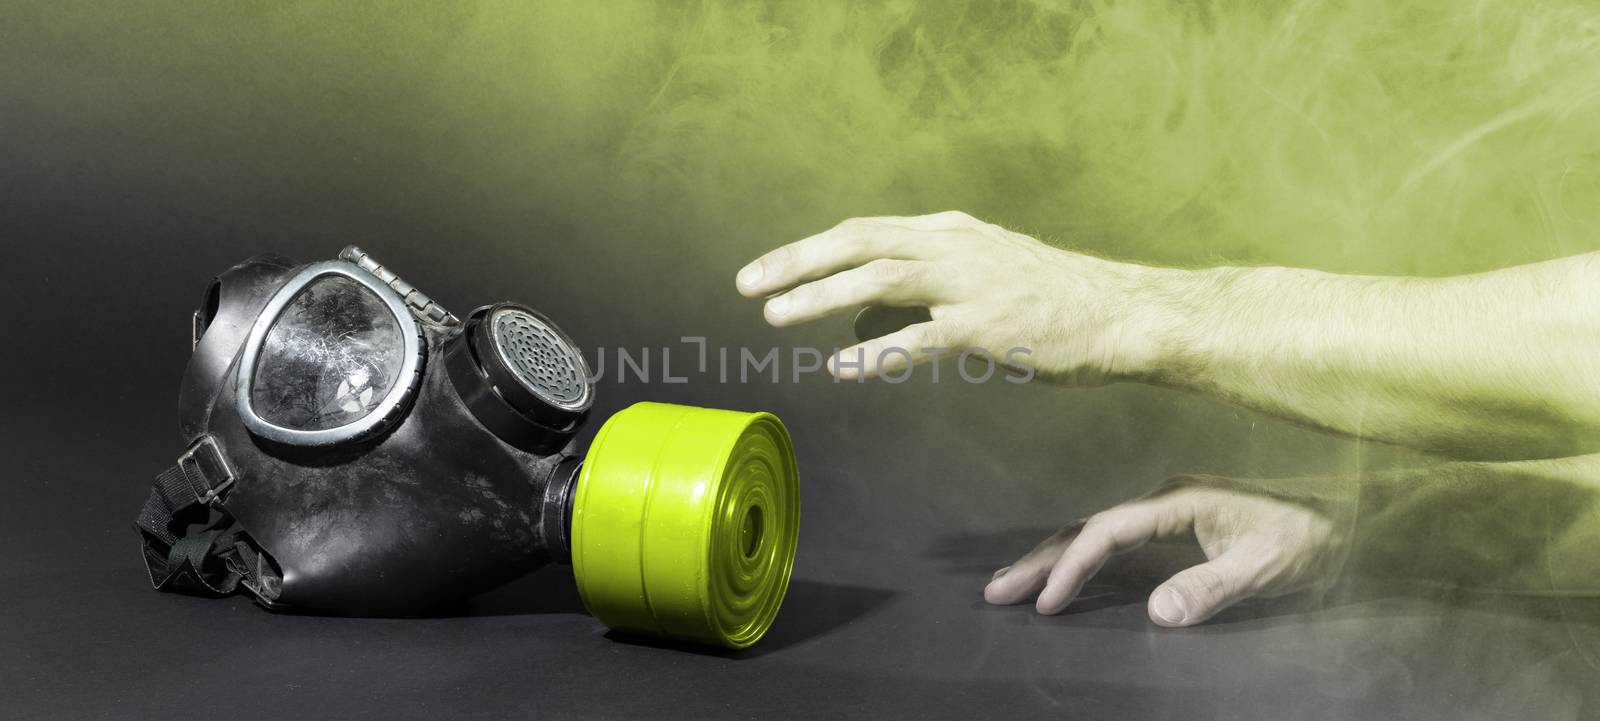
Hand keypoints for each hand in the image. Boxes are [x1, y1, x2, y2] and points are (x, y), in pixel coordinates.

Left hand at [735, 212, 1174, 383]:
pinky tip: (840, 366)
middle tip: (747, 285)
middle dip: (797, 262)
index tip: (762, 270)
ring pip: (879, 279)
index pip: (862, 231)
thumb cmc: (1049, 303)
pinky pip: (919, 338)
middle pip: (858, 243)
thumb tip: (854, 318)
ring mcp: (970, 282)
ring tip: (777, 317)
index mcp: (948, 232)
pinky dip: (874, 351)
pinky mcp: (988, 325)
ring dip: (821, 296)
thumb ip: (916, 293)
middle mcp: (953, 246)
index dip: (808, 250)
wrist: (1121, 316)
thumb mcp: (978, 279)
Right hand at [983, 475, 1347, 626]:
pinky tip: (1065, 579)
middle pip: (1086, 529)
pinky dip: (1082, 562)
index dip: (1073, 567)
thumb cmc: (1312, 536)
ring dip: (1053, 559)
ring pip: (1096, 535)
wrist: (1350, 515)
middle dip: (1039, 560)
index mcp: (1178, 502)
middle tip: (994, 591)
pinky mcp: (1176, 532)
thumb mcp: (1266, 566)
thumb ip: (1212, 587)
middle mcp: (1165, 502)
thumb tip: (1156, 613)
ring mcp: (1168, 515)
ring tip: (1011, 585)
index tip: (1048, 602)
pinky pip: (1115, 546)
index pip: (1107, 532)